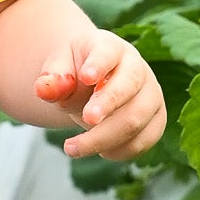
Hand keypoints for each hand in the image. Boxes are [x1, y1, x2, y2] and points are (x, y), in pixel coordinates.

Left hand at [34, 29, 165, 162]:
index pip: (108, 52)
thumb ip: (52, 78)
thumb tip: (44, 89)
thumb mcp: (58, 68)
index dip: (99, 64)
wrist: (94, 81)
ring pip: (136, 119)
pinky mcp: (156, 119)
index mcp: (110, 47)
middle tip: (85, 119)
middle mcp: (137, 68)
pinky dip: (120, 151)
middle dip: (107, 105)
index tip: (85, 77)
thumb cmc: (75, 72)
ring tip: (71, 147)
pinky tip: (100, 152)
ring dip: (105, 138)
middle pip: (128, 87)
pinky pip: (144, 140)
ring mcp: (151, 94)